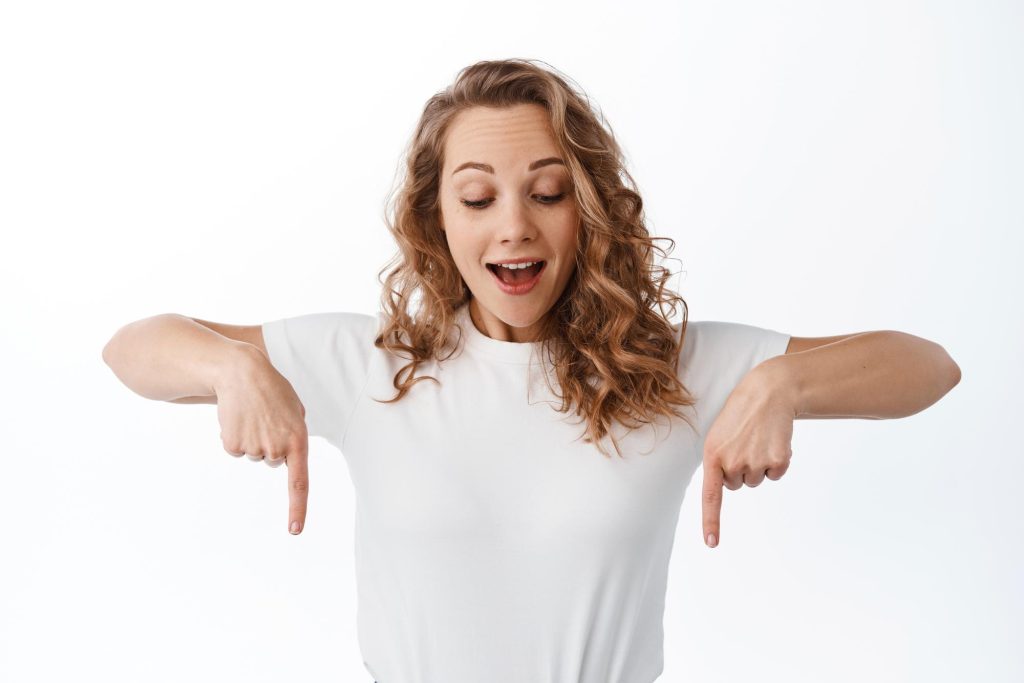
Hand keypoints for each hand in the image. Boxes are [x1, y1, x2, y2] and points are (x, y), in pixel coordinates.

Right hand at [215, 348, 310, 535]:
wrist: (241, 371)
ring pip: (254, 454)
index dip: (298, 508)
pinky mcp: (233, 446)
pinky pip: (237, 449)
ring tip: (253, 413)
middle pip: (273, 461)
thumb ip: (295, 435)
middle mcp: (276, 449)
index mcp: (298, 441)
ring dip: (253, 436)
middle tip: (266, 417)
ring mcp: (254, 448)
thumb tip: (286, 457)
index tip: (295, 530)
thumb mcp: (295, 410)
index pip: (299, 483)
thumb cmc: (272, 388)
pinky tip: (238, 417)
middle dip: (270, 443)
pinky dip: (236, 435)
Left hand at [701, 366, 794, 547]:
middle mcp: (733, 462)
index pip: (710, 496)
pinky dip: (777, 462)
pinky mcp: (778, 461)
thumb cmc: (740, 415)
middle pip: (737, 485)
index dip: (711, 521)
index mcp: (712, 456)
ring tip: (757, 438)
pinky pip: (776, 475)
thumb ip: (717, 463)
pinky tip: (773, 441)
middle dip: (741, 469)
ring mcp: (756, 462)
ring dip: (759, 464)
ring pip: (756, 481)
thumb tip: (724, 486)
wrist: (768, 393)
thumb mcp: (718, 436)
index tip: (711, 544)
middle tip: (744, 442)